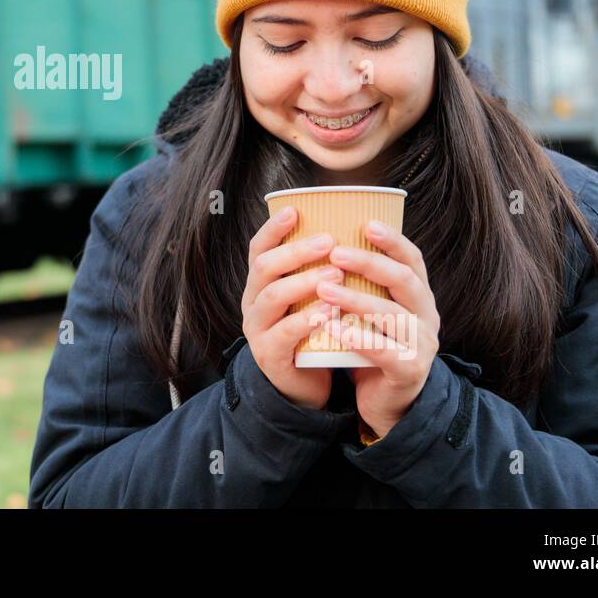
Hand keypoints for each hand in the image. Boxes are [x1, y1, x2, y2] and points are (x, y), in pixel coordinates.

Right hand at [242, 205, 345, 410]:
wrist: (302, 386)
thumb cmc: (311, 333)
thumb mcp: (307, 299)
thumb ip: (315, 271)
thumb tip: (344, 232)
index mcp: (260, 285)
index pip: (258, 250)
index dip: (273, 229)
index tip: (295, 211)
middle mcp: (253, 303)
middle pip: (264, 268)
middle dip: (296, 251)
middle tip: (329, 241)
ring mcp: (258, 330)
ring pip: (272, 297)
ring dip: (304, 281)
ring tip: (335, 272)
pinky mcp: (269, 356)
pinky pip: (283, 334)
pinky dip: (306, 320)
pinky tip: (329, 310)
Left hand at [314, 220, 439, 437]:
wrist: (388, 401)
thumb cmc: (373, 346)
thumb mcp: (372, 312)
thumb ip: (361, 284)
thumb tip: (326, 242)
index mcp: (418, 296)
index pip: (412, 260)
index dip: (392, 240)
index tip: (366, 224)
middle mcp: (426, 315)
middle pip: (404, 280)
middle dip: (369, 263)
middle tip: (336, 252)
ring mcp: (422, 343)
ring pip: (392, 315)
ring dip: (356, 299)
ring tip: (324, 289)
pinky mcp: (410, 370)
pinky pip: (384, 351)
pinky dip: (358, 338)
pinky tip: (334, 328)